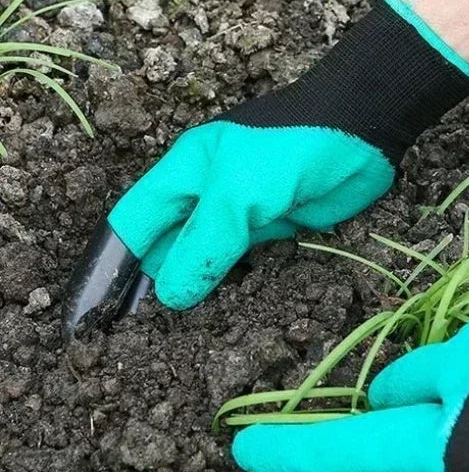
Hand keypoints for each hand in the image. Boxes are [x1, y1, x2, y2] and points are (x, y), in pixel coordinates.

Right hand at [61, 0, 468, 336]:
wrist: (363, 133)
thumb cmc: (291, 149)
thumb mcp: (237, 193)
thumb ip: (203, 243)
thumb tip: (169, 294)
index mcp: (183, 175)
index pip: (133, 225)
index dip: (113, 265)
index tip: (102, 312)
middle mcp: (206, 196)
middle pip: (167, 246)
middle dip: (155, 284)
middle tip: (140, 338)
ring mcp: (241, 215)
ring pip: (206, 260)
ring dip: (197, 290)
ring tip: (176, 337)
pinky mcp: (275, 230)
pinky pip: (245, 263)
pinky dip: (233, 287)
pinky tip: (225, 316)